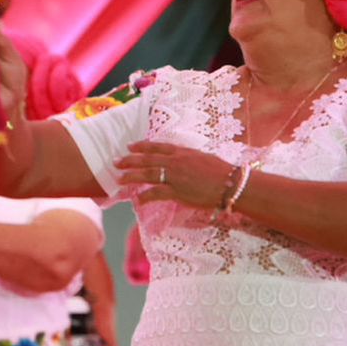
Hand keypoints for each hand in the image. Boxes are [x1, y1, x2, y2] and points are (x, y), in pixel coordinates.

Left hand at [115, 141, 235, 208]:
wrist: (231, 184)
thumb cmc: (222, 171)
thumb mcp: (202, 157)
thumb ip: (188, 157)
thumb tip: (179, 158)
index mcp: (182, 152)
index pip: (157, 146)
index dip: (141, 146)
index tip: (130, 146)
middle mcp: (175, 162)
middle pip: (147, 159)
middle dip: (129, 160)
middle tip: (115, 162)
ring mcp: (174, 177)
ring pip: (147, 174)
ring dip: (131, 176)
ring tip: (119, 179)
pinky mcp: (177, 192)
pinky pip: (155, 193)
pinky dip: (145, 196)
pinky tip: (137, 199)